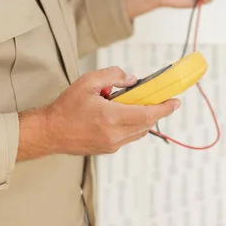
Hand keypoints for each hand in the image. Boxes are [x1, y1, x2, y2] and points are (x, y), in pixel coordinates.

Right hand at [17, 67, 179, 159]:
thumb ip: (112, 75)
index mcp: (111, 117)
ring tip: (130, 102)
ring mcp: (112, 145)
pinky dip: (131, 124)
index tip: (176, 101)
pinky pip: (128, 136)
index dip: (164, 108)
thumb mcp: (88, 81)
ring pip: (138, 131)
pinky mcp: (108, 149)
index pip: (147, 114)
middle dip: (154, 109)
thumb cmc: (66, 107)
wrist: (50, 131)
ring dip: (142, 117)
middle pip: (146, 123)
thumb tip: (132, 80)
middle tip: (158, 97)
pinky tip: (119, 112)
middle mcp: (114, 135)